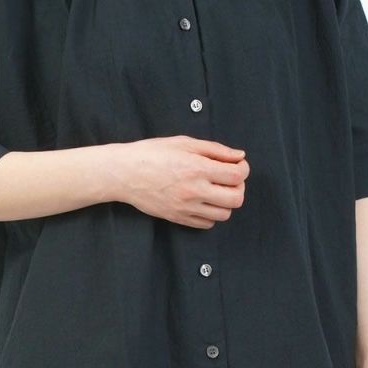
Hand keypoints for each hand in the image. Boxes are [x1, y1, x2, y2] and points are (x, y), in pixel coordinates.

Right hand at [110, 135, 248, 227]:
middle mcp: (194, 190)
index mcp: (197, 168)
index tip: (236, 165)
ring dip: (226, 202)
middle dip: (238, 187)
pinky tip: (203, 201)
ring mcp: (186, 207)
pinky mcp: (178, 218)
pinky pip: (207, 224)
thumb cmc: (151, 154)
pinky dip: (211, 214)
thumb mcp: (184, 143)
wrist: (124, 173)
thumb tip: (239, 156)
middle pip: (236, 198)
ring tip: (215, 190)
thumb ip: (215, 150)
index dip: (243, 169)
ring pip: (224, 214)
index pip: (238, 175)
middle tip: (229, 179)